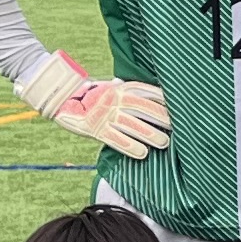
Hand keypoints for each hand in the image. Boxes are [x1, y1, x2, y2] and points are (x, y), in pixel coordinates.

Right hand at [21, 49, 168, 159]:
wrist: (61, 98)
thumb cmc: (92, 95)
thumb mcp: (111, 88)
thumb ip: (129, 92)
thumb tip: (154, 98)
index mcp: (121, 88)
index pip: (148, 93)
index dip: (164, 101)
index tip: (179, 108)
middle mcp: (115, 100)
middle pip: (144, 110)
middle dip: (162, 119)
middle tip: (177, 128)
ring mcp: (105, 115)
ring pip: (133, 126)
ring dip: (151, 135)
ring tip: (164, 143)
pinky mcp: (96, 129)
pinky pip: (116, 140)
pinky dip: (130, 147)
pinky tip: (142, 153)